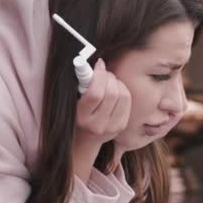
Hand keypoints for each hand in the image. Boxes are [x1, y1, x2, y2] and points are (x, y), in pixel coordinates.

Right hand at [72, 59, 130, 180]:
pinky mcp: (122, 125)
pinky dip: (123, 90)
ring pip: (123, 95)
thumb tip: (97, 63)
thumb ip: (82, 84)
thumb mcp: (73, 101)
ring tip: (108, 81)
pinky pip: (128, 100)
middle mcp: (98, 124)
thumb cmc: (76, 114)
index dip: (99, 75)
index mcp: (82, 117)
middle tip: (103, 72)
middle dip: (109, 77)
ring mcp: (112, 127)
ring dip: (117, 82)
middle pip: (112, 93)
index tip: (98, 65)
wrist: (83, 140)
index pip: (95, 94)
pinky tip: (115, 89)